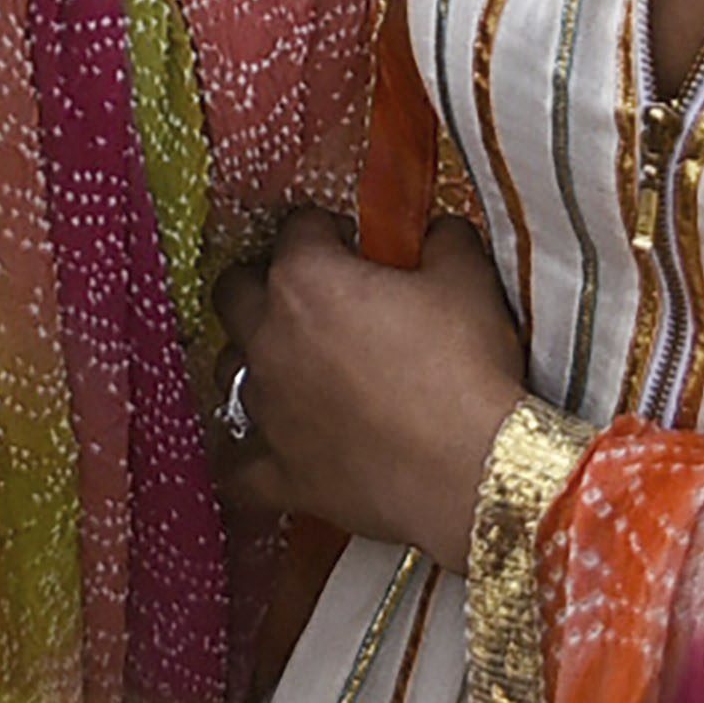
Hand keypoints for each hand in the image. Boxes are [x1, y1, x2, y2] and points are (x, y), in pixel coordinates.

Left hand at [215, 214, 528, 566]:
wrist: (474, 471)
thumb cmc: (466, 371)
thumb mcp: (469, 281)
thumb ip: (444, 241)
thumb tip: (438, 233)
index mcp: (306, 279)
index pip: (298, 229)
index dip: (328, 231)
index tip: (352, 243)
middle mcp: (269, 338)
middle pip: (235, 291)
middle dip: (264, 284)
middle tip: (311, 295)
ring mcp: (267, 409)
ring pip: (228, 369)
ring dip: (254, 360)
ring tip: (295, 366)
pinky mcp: (279, 473)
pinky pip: (234, 466)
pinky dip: (244, 454)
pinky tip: (258, 450)